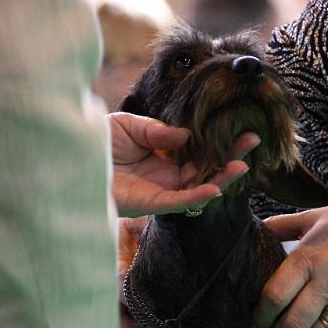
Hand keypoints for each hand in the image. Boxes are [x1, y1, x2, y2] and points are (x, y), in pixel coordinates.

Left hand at [110, 112, 257, 216]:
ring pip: (200, 185)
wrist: (73, 163)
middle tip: (253, 139)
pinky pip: (180, 202)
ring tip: (243, 165)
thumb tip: (186, 134)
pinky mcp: (152, 203)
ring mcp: (163, 189)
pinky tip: (215, 188)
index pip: (199, 147)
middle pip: (207, 166)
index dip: (219, 139)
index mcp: (165, 153)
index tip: (238, 124)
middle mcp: (168, 173)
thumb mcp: (130, 126)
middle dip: (230, 154)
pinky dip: (198, 196)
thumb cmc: (98, 144)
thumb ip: (158, 130)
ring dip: (222, 177)